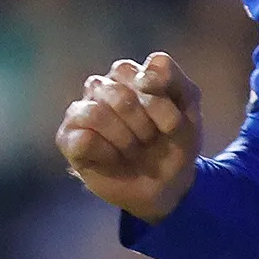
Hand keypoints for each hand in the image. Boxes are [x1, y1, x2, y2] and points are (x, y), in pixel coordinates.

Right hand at [58, 54, 205, 219]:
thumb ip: (175, 81)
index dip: (161, 103)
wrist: (165, 185)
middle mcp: (105, 86)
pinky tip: (113, 159)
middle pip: (120, 95)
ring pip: (96, 114)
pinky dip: (106, 153)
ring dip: (124, 140)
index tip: (172, 125)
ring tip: (132, 150)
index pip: (146, 73)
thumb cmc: (174, 144)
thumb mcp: (190, 113)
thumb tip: (146, 73)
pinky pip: (82, 139)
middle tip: (150, 140)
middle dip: (144, 127)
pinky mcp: (68, 137)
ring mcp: (83, 110)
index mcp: (134, 74)